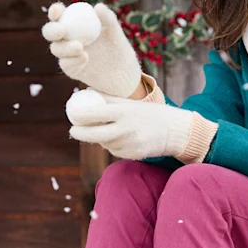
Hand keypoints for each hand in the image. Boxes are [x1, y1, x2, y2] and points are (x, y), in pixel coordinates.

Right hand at [42, 2, 141, 98]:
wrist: (124, 72)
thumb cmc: (118, 47)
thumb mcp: (116, 32)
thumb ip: (108, 18)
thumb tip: (98, 6)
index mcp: (74, 23)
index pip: (60, 15)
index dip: (55, 11)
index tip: (57, 10)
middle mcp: (66, 38)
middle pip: (50, 32)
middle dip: (51, 30)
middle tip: (61, 31)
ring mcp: (67, 54)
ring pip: (56, 49)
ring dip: (65, 47)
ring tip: (79, 47)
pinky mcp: (71, 69)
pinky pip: (66, 64)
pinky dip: (73, 60)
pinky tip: (84, 57)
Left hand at [66, 95, 216, 162]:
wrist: (175, 130)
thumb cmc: (150, 112)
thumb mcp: (131, 102)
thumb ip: (108, 99)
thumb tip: (85, 92)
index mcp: (124, 112)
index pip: (94, 114)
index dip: (79, 116)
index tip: (73, 116)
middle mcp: (125, 129)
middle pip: (93, 134)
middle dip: (80, 133)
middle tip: (73, 130)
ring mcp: (129, 144)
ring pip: (104, 143)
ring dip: (100, 138)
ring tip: (107, 129)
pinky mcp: (133, 154)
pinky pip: (115, 151)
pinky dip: (113, 145)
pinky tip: (122, 138)